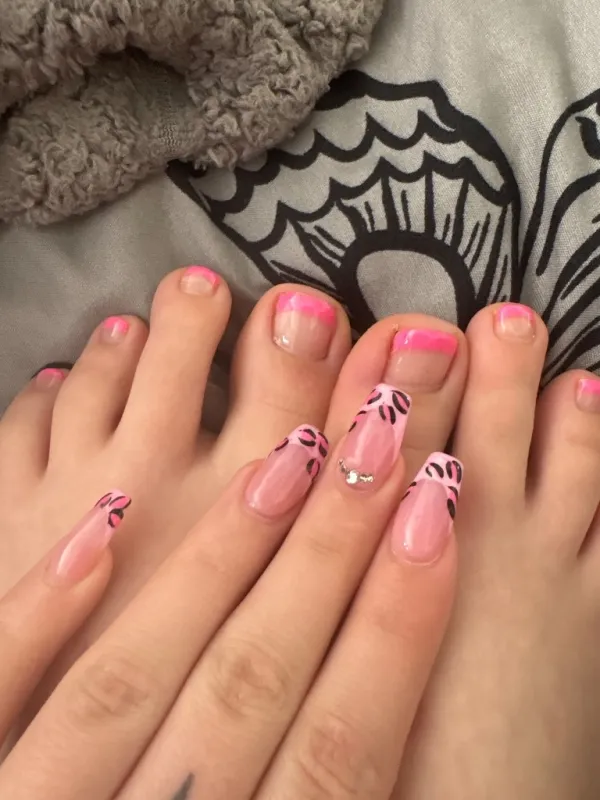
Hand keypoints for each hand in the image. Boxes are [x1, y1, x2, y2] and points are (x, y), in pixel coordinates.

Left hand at [0, 404, 460, 798]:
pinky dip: (40, 615)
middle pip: (249, 688)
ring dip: (214, 563)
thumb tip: (384, 715)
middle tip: (377, 446)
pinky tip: (99, 529)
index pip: (337, 753)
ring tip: (283, 458)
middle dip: (325, 560)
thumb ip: (324, 799)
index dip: (393, 632)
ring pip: (132, 676)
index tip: (434, 521)